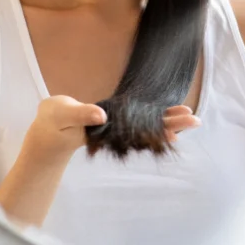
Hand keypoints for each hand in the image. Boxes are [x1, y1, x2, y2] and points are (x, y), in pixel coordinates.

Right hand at [23, 96, 199, 162]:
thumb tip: (103, 115)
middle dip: (172, 124)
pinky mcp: (115, 119)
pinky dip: (155, 115)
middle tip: (197, 119)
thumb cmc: (52, 123)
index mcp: (106, 130)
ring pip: (147, 124)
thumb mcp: (61, 114)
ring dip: (169, 120)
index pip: (137, 130)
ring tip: (191, 116)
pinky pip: (140, 118)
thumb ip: (81, 114)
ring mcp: (117, 126)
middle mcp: (116, 130)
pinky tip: (169, 113)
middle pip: (148, 128)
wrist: (48, 131)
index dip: (156, 129)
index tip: (177, 130)